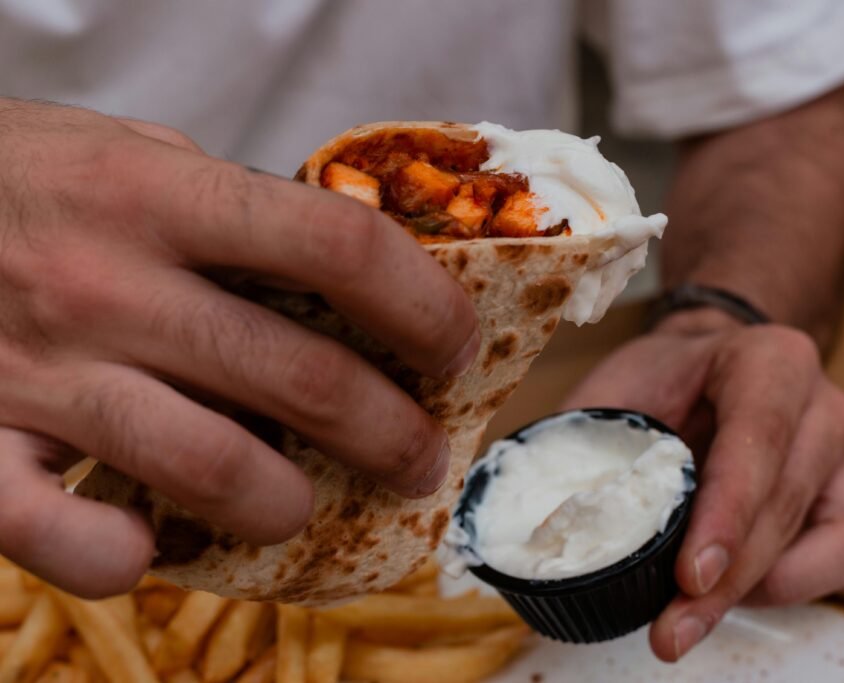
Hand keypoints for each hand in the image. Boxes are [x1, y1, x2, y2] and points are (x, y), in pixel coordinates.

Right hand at [0, 99, 479, 596]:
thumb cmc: (16, 178)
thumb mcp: (127, 155)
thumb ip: (228, 210)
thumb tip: (343, 266)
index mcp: (157, 194)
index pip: (339, 248)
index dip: (424, 304)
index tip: (455, 345)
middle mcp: (107, 284)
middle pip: (304, 378)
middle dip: (393, 434)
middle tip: (421, 457)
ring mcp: (39, 374)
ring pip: (215, 469)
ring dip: (291, 504)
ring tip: (307, 505)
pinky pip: (68, 539)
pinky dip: (127, 560)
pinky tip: (153, 546)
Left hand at [562, 308, 843, 660]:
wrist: (707, 362)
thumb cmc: (660, 379)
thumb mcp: (611, 391)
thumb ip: (582, 448)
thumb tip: (541, 529)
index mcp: (768, 362)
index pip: (757, 442)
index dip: (726, 517)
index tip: (688, 575)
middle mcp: (821, 407)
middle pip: (792, 506)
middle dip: (732, 580)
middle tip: (672, 629)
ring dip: (777, 590)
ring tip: (701, 609)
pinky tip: (811, 599)